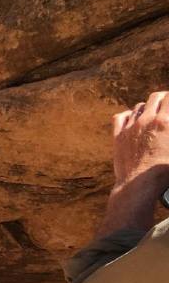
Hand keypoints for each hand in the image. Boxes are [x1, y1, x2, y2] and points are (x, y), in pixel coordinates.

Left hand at [102, 91, 168, 234]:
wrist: (139, 185)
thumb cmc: (165, 170)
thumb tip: (168, 129)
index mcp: (165, 122)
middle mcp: (146, 120)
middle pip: (154, 98)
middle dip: (162, 98)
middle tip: (166, 102)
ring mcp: (130, 128)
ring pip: (137, 107)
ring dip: (146, 107)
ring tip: (152, 112)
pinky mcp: (118, 137)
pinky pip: (120, 117)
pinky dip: (127, 115)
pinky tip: (132, 118)